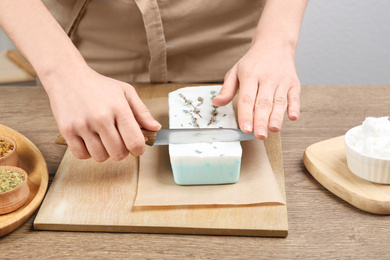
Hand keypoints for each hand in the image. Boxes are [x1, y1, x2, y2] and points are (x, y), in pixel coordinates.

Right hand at [43, 67, 160, 161]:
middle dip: (122, 152)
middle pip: (118, 153)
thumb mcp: (125, 92)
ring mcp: (82, 125)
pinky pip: (81, 155)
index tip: (136, 148)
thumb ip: (142, 111)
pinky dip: (87, 153)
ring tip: (103, 139)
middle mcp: (100, 117)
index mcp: (118, 108)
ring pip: (100, 157)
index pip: (135, 142)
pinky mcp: (67, 130)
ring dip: (104, 153)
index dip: (139, 150)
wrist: (67, 76)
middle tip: (118, 142)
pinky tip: (90, 141)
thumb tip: (155, 128)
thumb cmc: (98, 85)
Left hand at [212, 43, 300, 139]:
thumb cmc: (253, 62)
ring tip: (273, 129)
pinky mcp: (294, 84)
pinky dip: (295, 107)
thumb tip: (216, 103)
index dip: (246, 114)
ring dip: (277, 116)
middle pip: (263, 102)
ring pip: (279, 101)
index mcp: (250, 75)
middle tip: (259, 135)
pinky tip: (292, 117)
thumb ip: (227, 89)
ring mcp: (282, 81)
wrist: (275, 44)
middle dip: (261, 120)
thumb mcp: (236, 71)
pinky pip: (294, 97)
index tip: (245, 128)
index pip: (247, 98)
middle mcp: (267, 78)